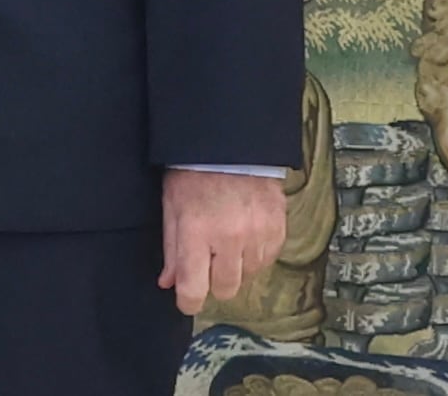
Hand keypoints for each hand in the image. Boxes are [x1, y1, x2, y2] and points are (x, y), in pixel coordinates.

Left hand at [160, 168, 286, 315]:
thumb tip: (168, 284)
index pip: (194, 288)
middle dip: (213, 282)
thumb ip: (171, 248)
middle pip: (225, 289)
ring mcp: (258, 235)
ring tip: (225, 241)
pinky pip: (266, 261)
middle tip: (206, 262)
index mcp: (197, 231)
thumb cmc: (193, 173)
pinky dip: (254, 255)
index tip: (187, 301)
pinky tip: (244, 235)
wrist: (233, 145)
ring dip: (235, 267)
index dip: (188, 302)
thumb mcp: (172, 206)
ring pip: (247, 276)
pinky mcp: (278, 231)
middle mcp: (230, 238)